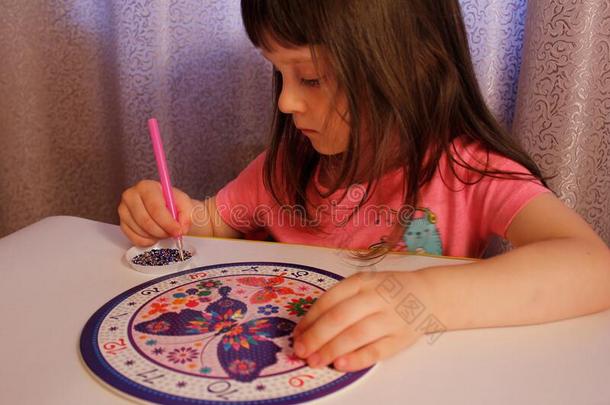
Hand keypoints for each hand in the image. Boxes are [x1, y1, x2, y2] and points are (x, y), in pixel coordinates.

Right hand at [118, 180, 193, 245]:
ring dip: (156, 236)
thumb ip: (185, 214)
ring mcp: (123, 210)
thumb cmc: (172, 203)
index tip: (178, 231)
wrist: (165, 207)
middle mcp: (131, 196)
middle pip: (145, 221)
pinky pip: (135, 238)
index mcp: (146, 187)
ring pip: (140, 231)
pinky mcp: (122, 223)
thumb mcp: (184, 203)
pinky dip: (148, 241)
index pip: (155, 208)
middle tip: (172, 234)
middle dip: (162, 231)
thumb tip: (181, 228)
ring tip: (165, 231)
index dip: (167, 222)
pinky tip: (155, 235)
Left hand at [292, 271, 430, 371]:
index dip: (310, 319)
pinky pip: (377, 350)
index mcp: (362, 281)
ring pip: (357, 334)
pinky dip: (357, 359)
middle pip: (340, 317)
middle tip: (300, 351)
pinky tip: (340, 365)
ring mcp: (390, 317)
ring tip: (314, 361)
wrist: (427, 294)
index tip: (296, 335)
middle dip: (316, 336)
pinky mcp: (401, 338)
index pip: (330, 300)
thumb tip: (306, 329)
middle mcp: (376, 297)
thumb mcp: (363, 285)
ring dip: (332, 349)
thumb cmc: (386, 291)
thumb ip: (338, 302)